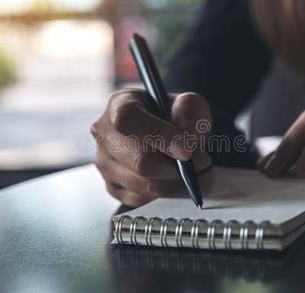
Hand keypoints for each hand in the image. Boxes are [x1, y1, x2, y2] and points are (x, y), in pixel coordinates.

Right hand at [91, 89, 212, 206]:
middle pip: (137, 161)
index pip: (128, 120)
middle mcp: (104, 134)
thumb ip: (190, 114)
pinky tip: (173, 178)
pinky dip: (164, 193)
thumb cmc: (176, 114)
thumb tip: (186, 142)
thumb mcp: (189, 103)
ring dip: (173, 181)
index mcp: (119, 104)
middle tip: (200, 160)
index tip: (187, 149)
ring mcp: (104, 163)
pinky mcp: (111, 187)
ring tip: (188, 168)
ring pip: (142, 185)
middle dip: (174, 166)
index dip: (158, 136)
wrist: (169, 131)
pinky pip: (141, 200)